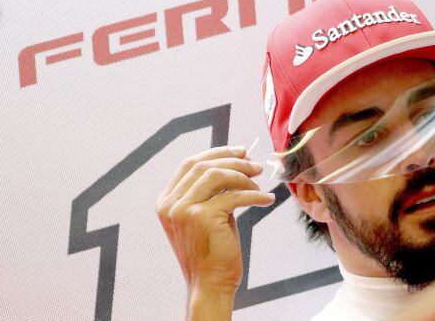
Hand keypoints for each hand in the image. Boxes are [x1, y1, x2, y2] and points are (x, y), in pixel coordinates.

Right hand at [156, 146, 275, 318]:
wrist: (210, 283)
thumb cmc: (213, 250)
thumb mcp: (206, 215)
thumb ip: (212, 190)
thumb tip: (238, 160)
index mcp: (167, 201)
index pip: (190, 164)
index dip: (217, 153)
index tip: (241, 151)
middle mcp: (170, 204)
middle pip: (204, 166)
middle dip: (234, 162)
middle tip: (256, 166)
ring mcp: (184, 210)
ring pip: (218, 175)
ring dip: (244, 176)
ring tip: (260, 185)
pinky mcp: (202, 217)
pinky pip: (234, 196)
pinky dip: (255, 195)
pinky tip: (267, 200)